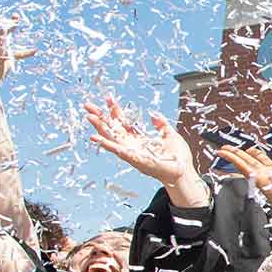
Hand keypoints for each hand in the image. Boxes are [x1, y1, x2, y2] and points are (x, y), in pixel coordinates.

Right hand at [83, 97, 197, 187]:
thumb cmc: (177, 157)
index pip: (123, 122)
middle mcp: (132, 145)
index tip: (108, 98)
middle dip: (100, 117)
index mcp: (139, 138)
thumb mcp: (170, 135)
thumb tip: (153, 114)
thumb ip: (161, 124)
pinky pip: (119, 152)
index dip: (115, 110)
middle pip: (112, 129)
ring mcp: (132, 153)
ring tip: (89, 117)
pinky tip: (97, 139)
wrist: (184, 173)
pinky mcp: (136, 161)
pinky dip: (108, 145)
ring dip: (99, 129)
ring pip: (112, 139)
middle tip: (87, 105)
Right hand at [217, 143, 271, 230]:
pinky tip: (223, 153)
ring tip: (227, 149)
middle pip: (262, 160)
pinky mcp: (258, 179)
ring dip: (237, 154)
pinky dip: (232, 159)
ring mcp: (267, 176)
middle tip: (249, 148)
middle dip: (255, 153)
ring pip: (248, 162)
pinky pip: (242, 166)